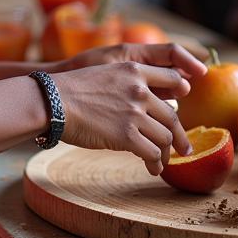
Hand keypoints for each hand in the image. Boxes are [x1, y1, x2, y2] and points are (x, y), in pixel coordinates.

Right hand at [51, 46, 207, 176]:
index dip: (181, 94)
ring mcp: (135, 113)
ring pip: (164, 137)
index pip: (173, 79)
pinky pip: (152, 153)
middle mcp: (139, 90)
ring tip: (161, 162)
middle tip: (183, 148)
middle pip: (172, 115)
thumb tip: (142, 104)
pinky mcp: (127, 136)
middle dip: (179, 136)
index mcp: (134, 70)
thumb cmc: (72, 90)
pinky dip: (155, 163)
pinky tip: (151, 168)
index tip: (182, 106)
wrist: (53, 101)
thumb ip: (127, 84)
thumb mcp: (105, 73)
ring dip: (165, 153)